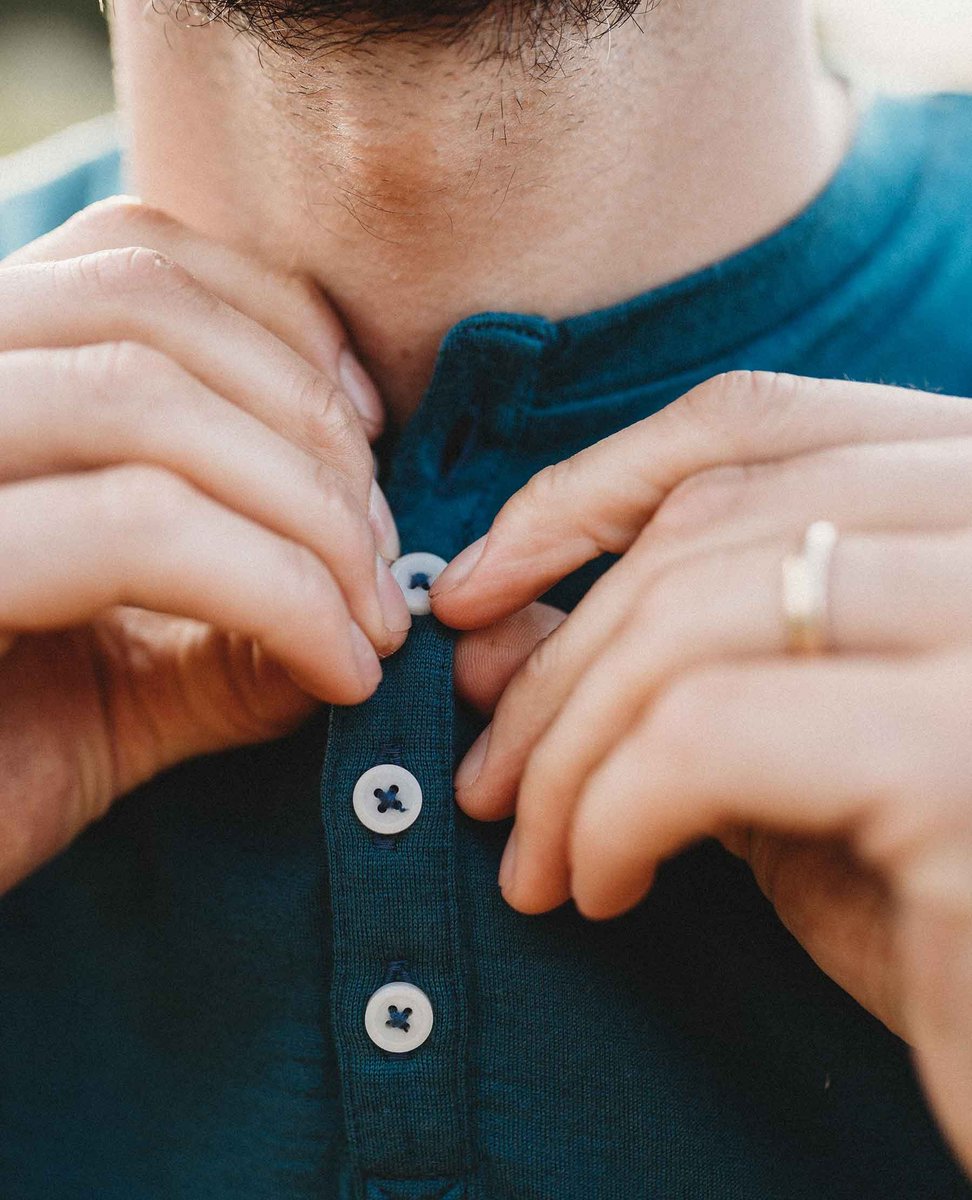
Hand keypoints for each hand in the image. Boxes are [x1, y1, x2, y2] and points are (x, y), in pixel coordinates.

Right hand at [0, 196, 410, 894]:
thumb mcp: (131, 678)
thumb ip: (239, 610)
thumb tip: (373, 582)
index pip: (131, 255)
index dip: (283, 322)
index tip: (371, 430)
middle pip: (145, 307)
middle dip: (312, 427)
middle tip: (386, 557)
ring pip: (140, 397)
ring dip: (307, 506)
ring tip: (374, 618)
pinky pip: (132, 527)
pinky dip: (277, 590)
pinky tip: (339, 669)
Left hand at [436, 371, 971, 1176]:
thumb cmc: (939, 914)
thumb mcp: (795, 760)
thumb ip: (665, 666)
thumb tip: (488, 623)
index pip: (763, 425)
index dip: (589, 490)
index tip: (477, 584)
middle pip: (710, 523)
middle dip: (558, 653)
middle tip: (484, 773)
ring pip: (689, 618)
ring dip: (564, 746)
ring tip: (531, 853)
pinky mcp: (962, 756)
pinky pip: (705, 734)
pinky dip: (609, 810)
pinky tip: (600, 889)